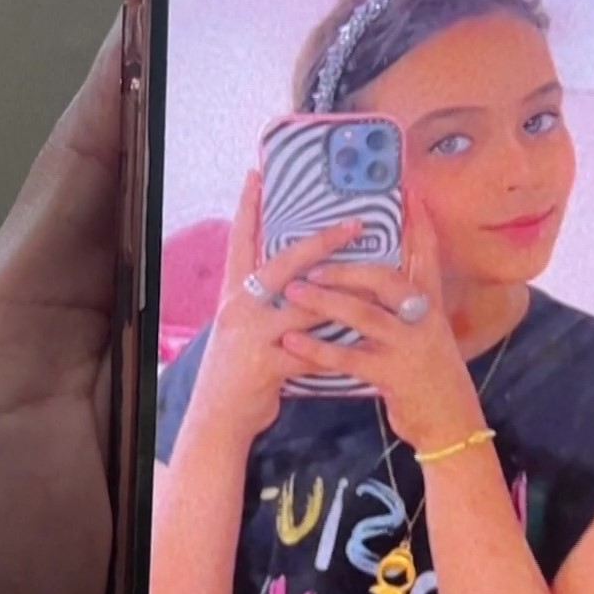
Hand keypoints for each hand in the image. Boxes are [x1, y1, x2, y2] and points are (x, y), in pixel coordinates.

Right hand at [183, 170, 364, 443]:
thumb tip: (298, 276)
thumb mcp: (244, 327)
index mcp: (234, 294)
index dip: (249, 208)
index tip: (257, 175)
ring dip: (342, 294)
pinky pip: (313, 352)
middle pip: (283, 264)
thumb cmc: (239, 370)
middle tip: (355, 222)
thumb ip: (266, 301)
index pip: (241, 241)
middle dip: (320, 243)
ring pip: (304, 307)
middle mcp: (240, 308)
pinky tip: (364, 343)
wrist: (218, 418)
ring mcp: (252, 336)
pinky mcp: (267, 365)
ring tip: (375, 280)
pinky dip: (339, 349)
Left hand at [278, 196, 483, 452]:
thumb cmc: (430, 374)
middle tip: (312, 260)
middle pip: (384, 279)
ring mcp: (408, 346)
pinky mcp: (392, 374)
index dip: (418, 223)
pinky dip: (318, 349)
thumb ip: (405, 307)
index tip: (408, 191)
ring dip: (324, 300)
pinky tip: (293, 341)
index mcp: (430, 305)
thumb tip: (372, 280)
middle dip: (347, 266)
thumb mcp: (427, 333)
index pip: (426, 254)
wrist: (451, 422)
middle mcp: (422, 319)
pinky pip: (349, 357)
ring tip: (293, 291)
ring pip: (362, 314)